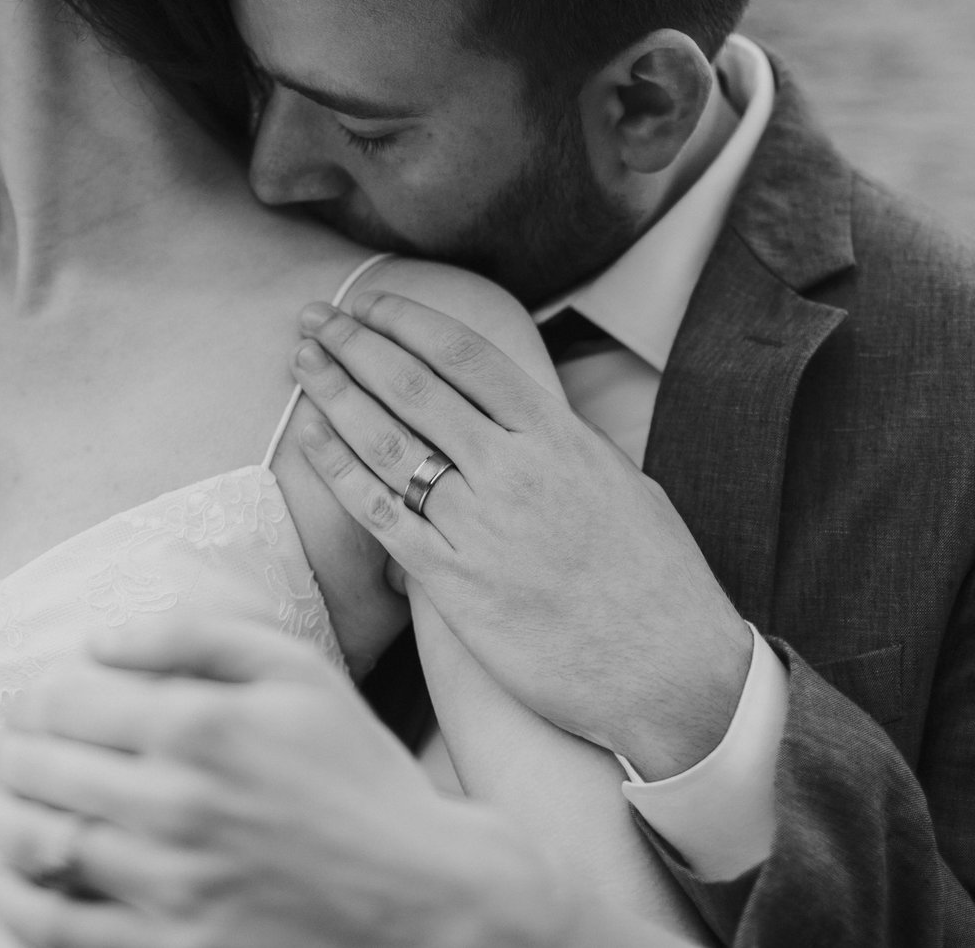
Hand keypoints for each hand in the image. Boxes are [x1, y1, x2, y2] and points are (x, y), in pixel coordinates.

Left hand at [0, 617, 575, 947]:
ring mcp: (172, 884)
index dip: (36, 695)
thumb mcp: (297, 672)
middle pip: (38, 767)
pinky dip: (12, 899)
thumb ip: (196, 635)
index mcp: (203, 724)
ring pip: (37, 844)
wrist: (423, 895)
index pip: (64, 698)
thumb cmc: (356, 774)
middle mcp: (178, 803)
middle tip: (2, 753)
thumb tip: (98, 636)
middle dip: (4, 753)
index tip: (41, 703)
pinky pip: (58, 928)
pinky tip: (3, 879)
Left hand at [292, 292, 752, 779]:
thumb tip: (529, 422)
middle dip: (355, 345)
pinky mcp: (454, 583)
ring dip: (336, 394)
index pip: (466, 356)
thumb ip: (565, 446)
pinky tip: (312, 440)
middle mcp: (513, 469)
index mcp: (558, 436)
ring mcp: (479, 525)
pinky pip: (379, 515)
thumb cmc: (658, 581)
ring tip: (303, 362)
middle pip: (412, 387)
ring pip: (386, 441)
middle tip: (314, 320)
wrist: (671, 671)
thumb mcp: (623, 483)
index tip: (371, 304)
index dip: (409, 322)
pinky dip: (339, 471)